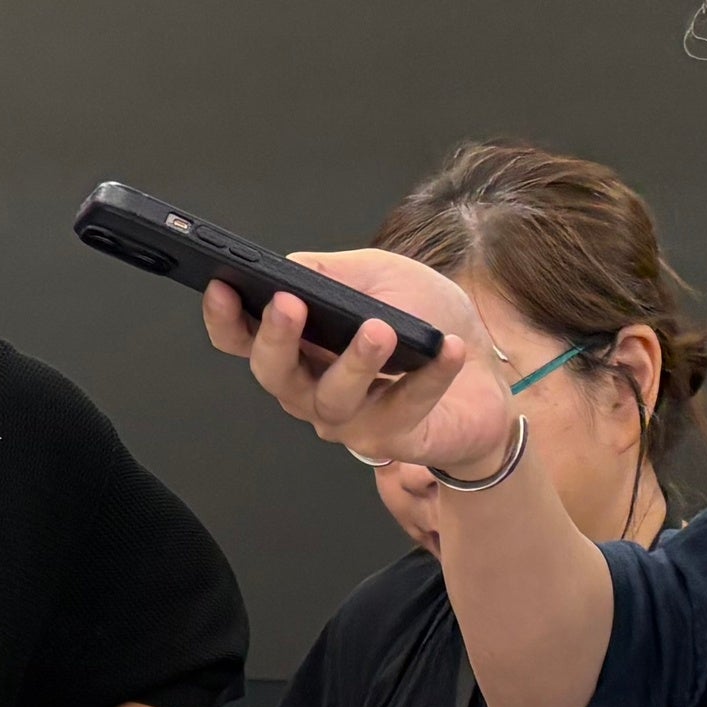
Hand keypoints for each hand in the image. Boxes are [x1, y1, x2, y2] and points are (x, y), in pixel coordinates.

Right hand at [206, 252, 509, 484]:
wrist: (485, 370)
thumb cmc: (424, 322)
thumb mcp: (376, 276)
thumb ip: (330, 273)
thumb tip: (287, 267)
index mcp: (299, 347)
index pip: (244, 339)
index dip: (225, 318)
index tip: (221, 288)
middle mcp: (312, 389)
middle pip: (275, 375)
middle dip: (276, 340)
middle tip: (289, 305)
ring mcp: (350, 420)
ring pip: (332, 400)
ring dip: (354, 363)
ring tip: (379, 329)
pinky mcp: (394, 439)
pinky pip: (403, 409)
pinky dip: (428, 377)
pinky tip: (446, 348)